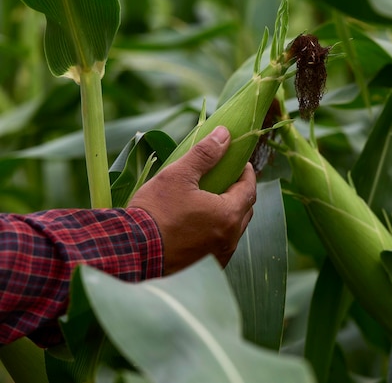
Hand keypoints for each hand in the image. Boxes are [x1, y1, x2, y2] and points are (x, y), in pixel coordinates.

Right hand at [129, 126, 255, 273]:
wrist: (131, 254)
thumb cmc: (155, 212)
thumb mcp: (178, 175)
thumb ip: (205, 154)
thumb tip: (225, 134)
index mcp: (229, 214)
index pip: (250, 188)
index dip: (246, 172)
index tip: (238, 162)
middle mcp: (230, 239)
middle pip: (246, 209)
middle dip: (240, 192)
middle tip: (226, 178)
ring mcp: (219, 256)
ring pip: (234, 229)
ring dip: (229, 213)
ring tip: (212, 201)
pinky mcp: (205, 268)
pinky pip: (220, 246)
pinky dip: (217, 232)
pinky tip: (200, 225)